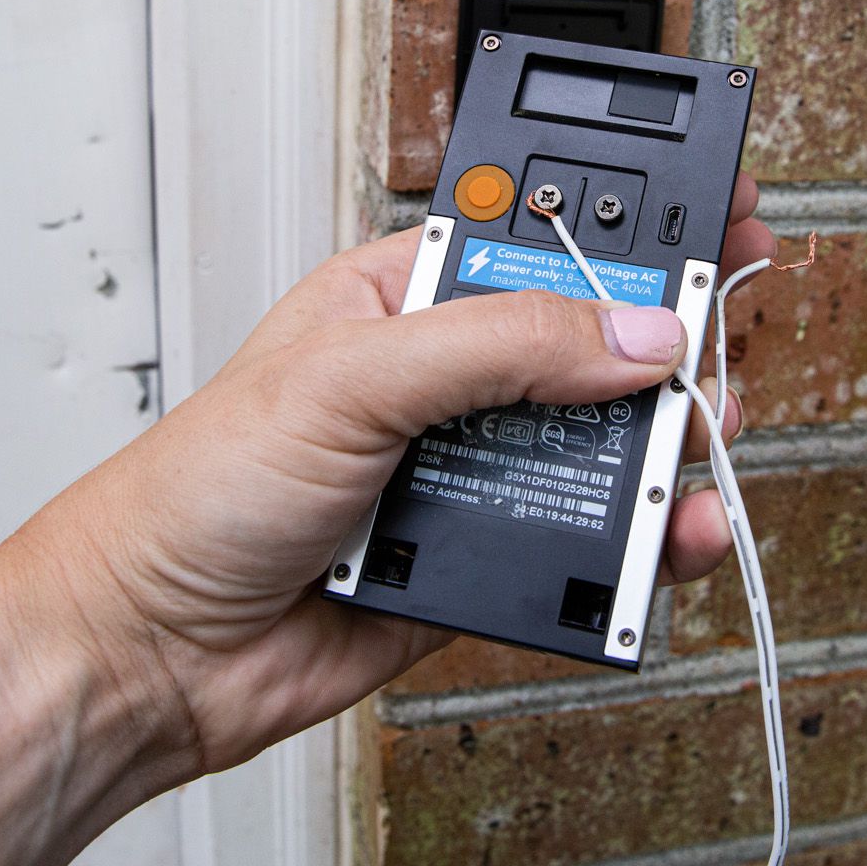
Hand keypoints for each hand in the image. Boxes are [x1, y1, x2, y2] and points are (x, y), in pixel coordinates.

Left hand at [3, 175, 777, 780]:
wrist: (149, 651)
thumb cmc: (196, 489)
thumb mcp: (353, 378)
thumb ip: (501, 344)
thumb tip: (631, 332)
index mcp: (406, 295)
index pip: (540, 232)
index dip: (630, 221)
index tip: (717, 214)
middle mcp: (445, 377)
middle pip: (592, 342)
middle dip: (667, 345)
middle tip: (715, 360)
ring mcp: (464, 469)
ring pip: (600, 447)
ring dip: (663, 450)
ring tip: (701, 456)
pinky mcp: (479, 559)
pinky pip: (583, 543)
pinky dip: (637, 545)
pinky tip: (664, 542)